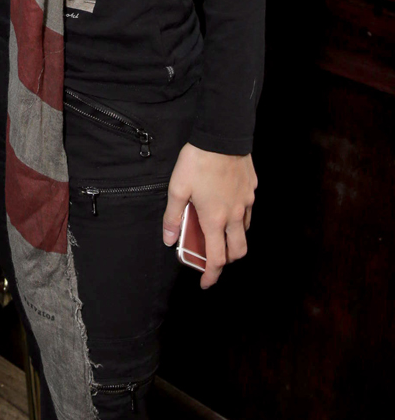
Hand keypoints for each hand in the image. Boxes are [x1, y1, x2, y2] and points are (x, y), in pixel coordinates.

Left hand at [162, 143, 256, 289]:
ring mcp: (246, 202)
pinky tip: (226, 206)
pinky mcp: (251, 189)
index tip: (205, 283)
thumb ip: (173, 216)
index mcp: (215, 219)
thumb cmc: (198, 162)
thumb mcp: (177, 188)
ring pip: (245, 231)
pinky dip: (239, 218)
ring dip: (234, 238)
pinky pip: (248, 210)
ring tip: (218, 231)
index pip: (217, 259)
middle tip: (213, 258)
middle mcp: (234, 215)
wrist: (222, 136)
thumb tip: (169, 239)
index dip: (211, 276)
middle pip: (238, 251)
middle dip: (227, 261)